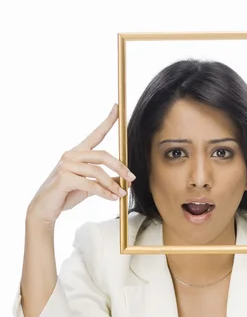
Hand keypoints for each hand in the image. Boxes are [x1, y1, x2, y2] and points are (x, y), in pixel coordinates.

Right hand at [27, 103, 135, 226]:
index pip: (96, 134)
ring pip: (97, 171)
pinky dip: (104, 192)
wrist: (44, 208)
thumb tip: (125, 181)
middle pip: (102, 155)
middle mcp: (71, 155)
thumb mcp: (89, 186)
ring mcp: (66, 165)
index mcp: (78, 152)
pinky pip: (91, 184)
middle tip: (132, 178)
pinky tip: (112, 198)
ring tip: (121, 194)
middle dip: (120, 166)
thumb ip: (104, 180)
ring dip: (113, 184)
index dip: (108, 121)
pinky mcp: (64, 178)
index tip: (118, 108)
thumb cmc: (65, 195)